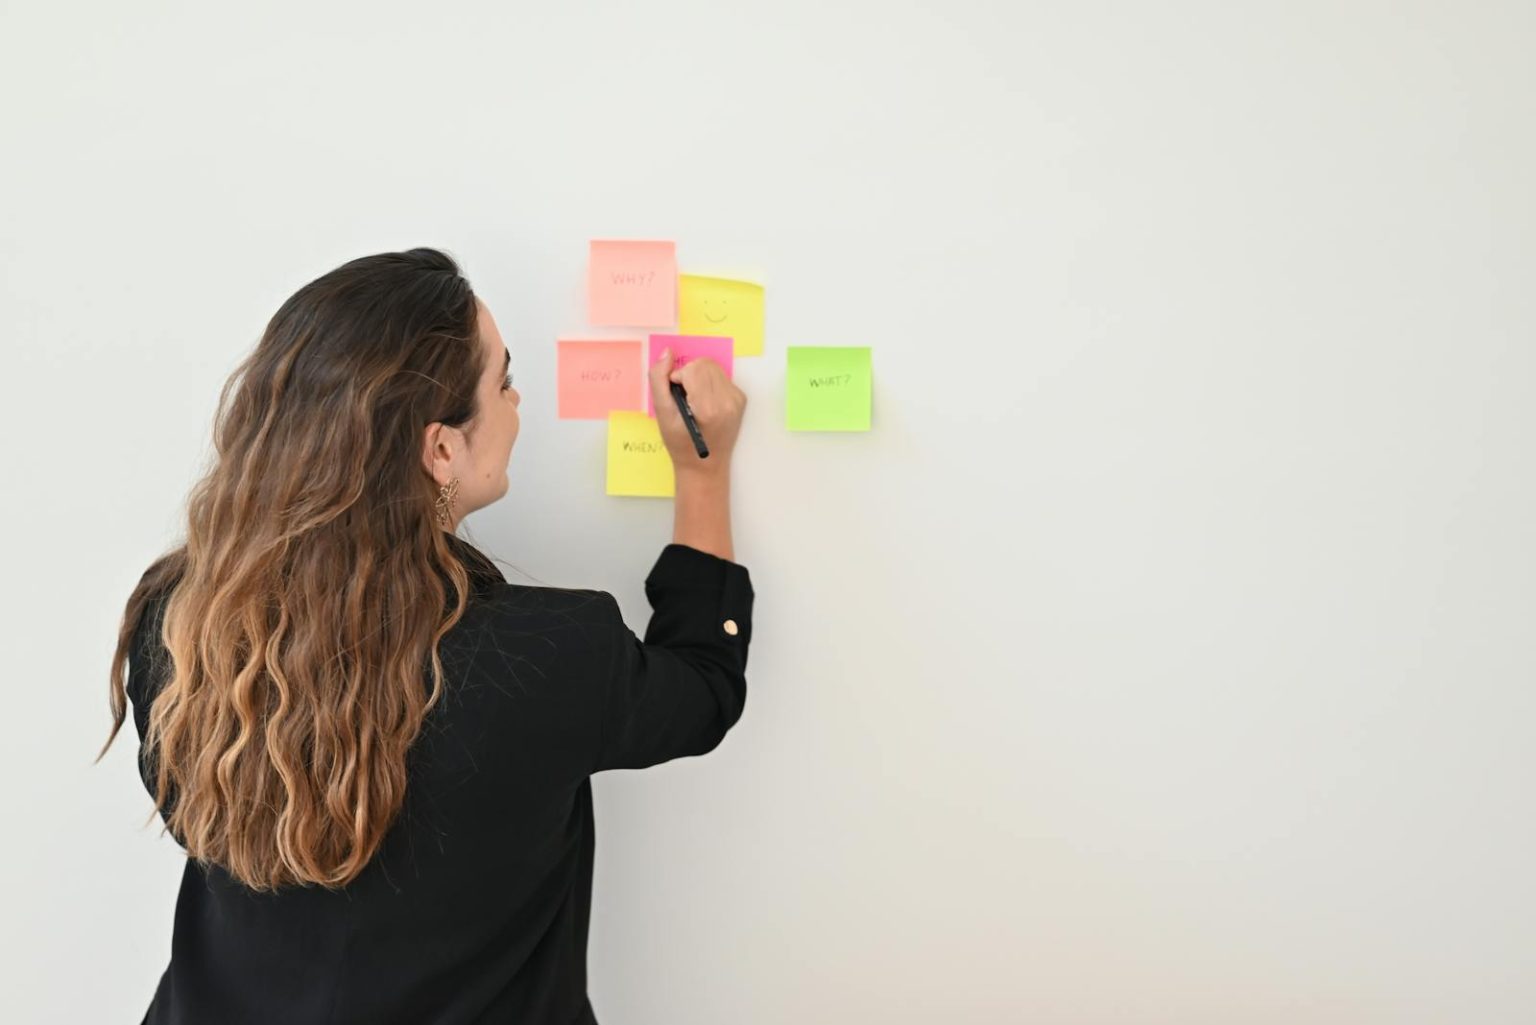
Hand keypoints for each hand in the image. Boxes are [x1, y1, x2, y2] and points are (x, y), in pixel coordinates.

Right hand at [648, 348, 745, 473]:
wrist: (704, 465)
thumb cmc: (680, 444)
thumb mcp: (662, 414)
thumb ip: (659, 380)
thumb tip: (667, 353)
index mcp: (709, 408)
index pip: (694, 369)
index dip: (678, 377)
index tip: (677, 394)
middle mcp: (728, 402)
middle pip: (705, 364)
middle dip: (690, 374)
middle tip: (685, 397)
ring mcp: (737, 401)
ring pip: (713, 367)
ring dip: (700, 377)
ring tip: (695, 399)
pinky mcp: (740, 399)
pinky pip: (721, 377)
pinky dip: (710, 383)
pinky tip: (705, 401)